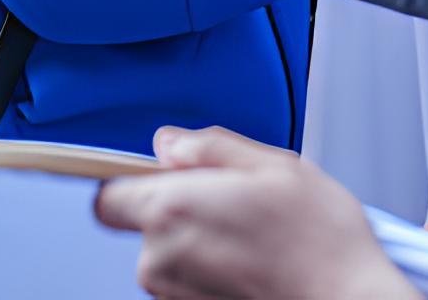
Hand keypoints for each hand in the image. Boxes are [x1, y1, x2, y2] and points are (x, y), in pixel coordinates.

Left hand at [95, 127, 418, 299]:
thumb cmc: (320, 240)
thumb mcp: (273, 165)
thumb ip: (209, 146)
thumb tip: (169, 143)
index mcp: (172, 208)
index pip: (107, 195)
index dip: (132, 180)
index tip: (166, 174)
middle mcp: (162, 258)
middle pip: (145, 222)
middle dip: (181, 206)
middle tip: (237, 200)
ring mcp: (176, 293)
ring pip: (170, 251)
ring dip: (201, 238)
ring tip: (254, 233)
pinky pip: (189, 279)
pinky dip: (214, 267)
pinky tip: (255, 260)